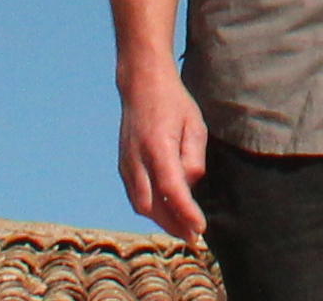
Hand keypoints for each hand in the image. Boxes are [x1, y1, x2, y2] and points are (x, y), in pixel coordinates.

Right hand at [115, 69, 209, 244]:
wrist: (142, 85)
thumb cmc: (174, 103)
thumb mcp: (195, 125)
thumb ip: (194, 158)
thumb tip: (190, 185)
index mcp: (158, 146)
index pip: (172, 188)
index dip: (186, 212)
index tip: (199, 228)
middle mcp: (137, 159)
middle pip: (152, 204)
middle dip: (173, 224)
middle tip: (193, 237)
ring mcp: (126, 163)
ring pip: (140, 204)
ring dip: (161, 220)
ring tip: (181, 229)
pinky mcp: (123, 165)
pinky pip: (135, 195)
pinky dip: (150, 208)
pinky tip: (165, 212)